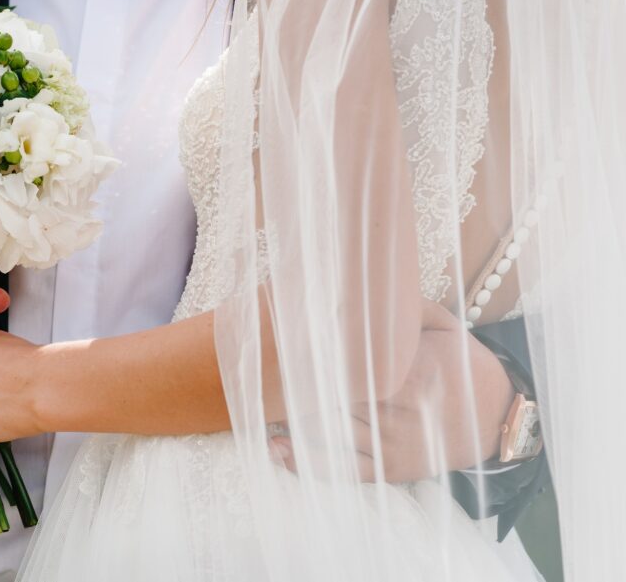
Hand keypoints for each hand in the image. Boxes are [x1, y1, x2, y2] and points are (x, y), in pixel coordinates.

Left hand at [273, 299, 514, 481]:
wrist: (500, 419)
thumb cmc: (465, 365)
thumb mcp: (446, 326)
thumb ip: (408, 308)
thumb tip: (368, 281)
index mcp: (413, 372)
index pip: (354, 364)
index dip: (317, 356)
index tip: (283, 344)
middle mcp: (401, 410)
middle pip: (336, 395)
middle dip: (299, 384)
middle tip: (258, 369)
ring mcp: (394, 443)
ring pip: (333, 428)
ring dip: (292, 417)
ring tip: (252, 401)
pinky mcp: (392, 469)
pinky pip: (344, 470)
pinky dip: (307, 463)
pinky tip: (276, 449)